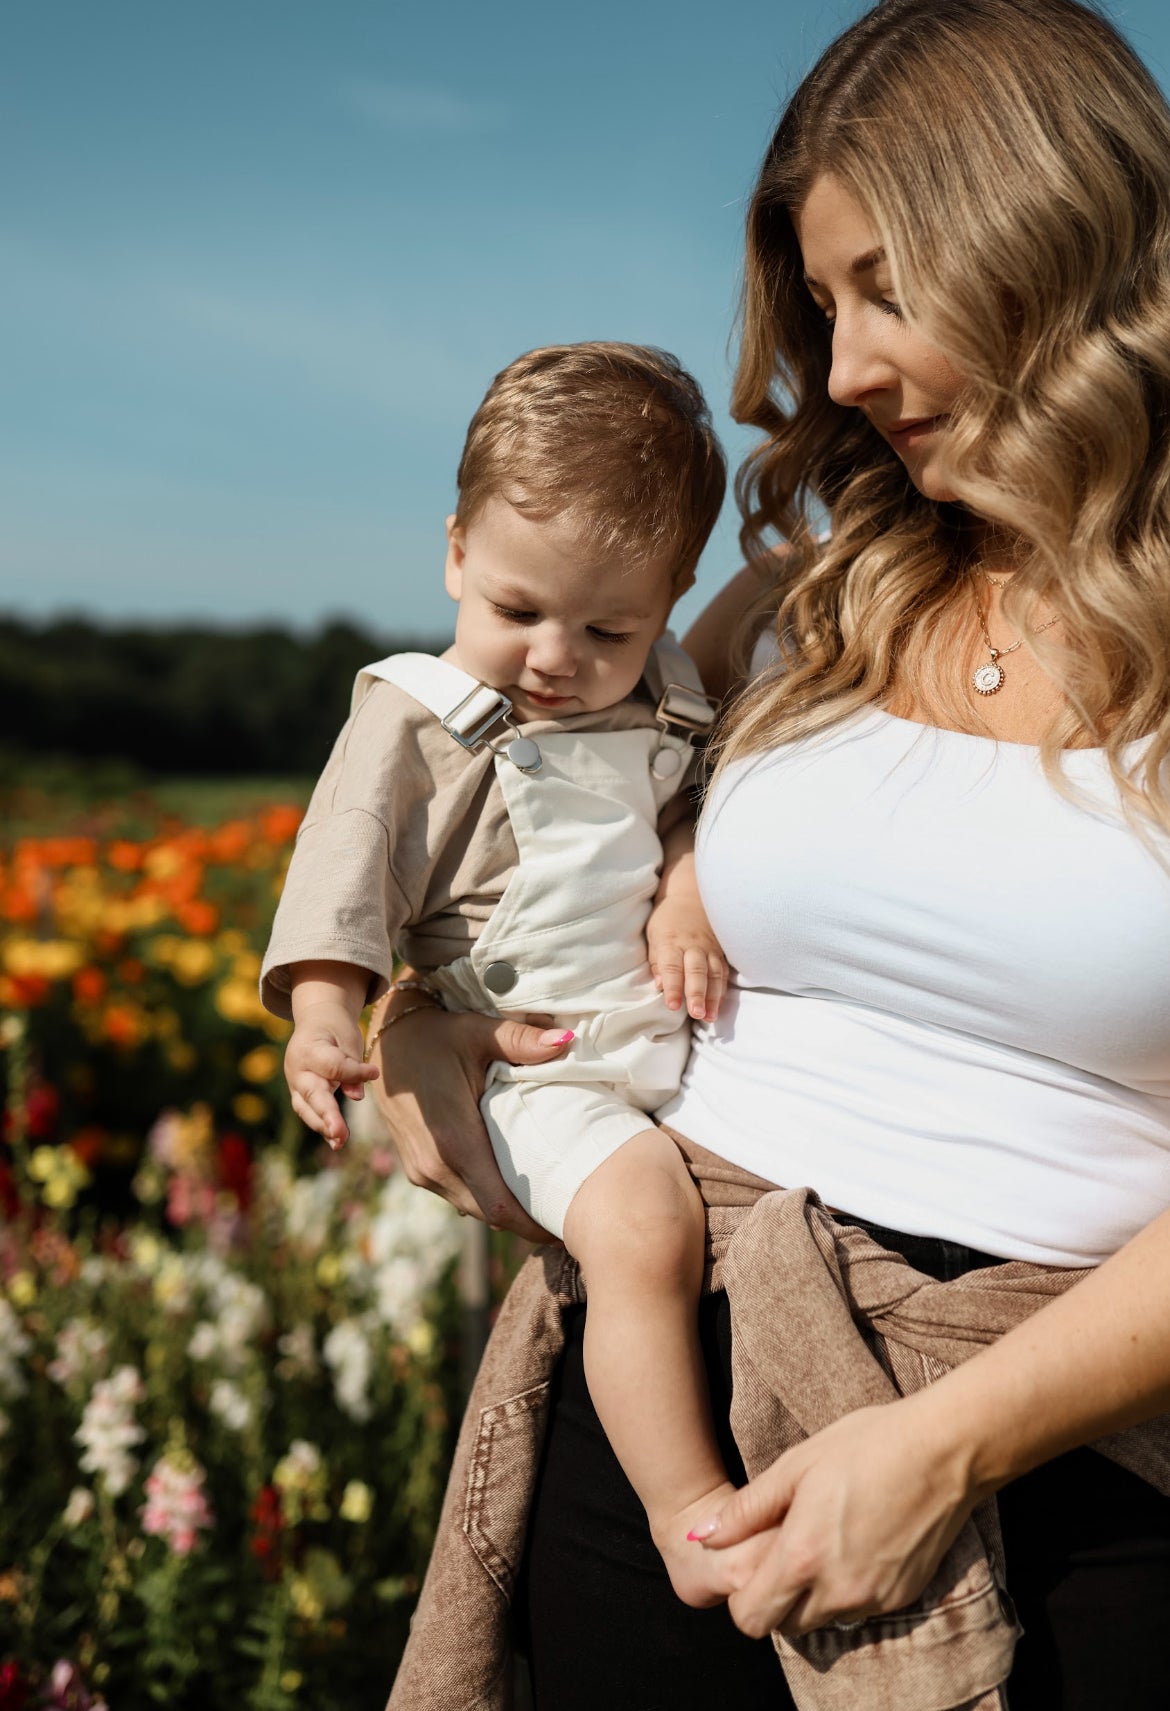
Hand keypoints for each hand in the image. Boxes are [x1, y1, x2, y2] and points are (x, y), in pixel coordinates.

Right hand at [284, 1005, 378, 1149]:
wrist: (315, 1022)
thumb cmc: (335, 1029)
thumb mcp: (348, 1039)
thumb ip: (352, 1066)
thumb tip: (357, 1097)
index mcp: (308, 1049)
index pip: (333, 1066)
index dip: (354, 1072)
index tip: (374, 1072)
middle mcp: (297, 1069)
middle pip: (312, 1094)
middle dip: (327, 1115)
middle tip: (341, 1133)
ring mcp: (295, 1084)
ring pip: (306, 1108)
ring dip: (324, 1126)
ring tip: (340, 1142)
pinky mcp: (300, 1095)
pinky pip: (309, 1113)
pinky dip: (323, 1127)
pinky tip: (337, 1142)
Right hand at [369, 1002, 569, 1238]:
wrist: (385, 1041)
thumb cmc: (435, 1035)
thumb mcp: (478, 1032)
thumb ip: (522, 1042)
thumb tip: (567, 1041)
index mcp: (454, 1141)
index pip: (501, 1207)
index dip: (534, 1224)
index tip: (569, 1225)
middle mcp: (434, 1167)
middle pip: (491, 1214)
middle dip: (528, 1220)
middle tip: (569, 1212)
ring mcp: (421, 1171)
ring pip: (473, 1206)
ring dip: (507, 1208)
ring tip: (547, 1199)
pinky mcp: (417, 1168)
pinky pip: (458, 1193)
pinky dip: (486, 1194)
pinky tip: (512, 1180)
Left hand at [647, 895, 727, 1020]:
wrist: (691, 897)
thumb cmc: (667, 920)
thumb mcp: (654, 935)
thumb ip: (656, 961)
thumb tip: (660, 985)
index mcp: (671, 942)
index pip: (672, 967)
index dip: (673, 987)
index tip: (672, 1006)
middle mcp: (693, 946)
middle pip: (696, 972)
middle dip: (697, 994)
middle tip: (696, 1014)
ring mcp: (709, 949)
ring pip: (714, 974)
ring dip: (713, 997)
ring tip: (710, 1016)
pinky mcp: (720, 952)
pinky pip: (723, 972)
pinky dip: (722, 990)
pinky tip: (719, 1005)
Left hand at [692, 1397, 977, 1637]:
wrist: (946, 1450)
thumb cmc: (868, 1445)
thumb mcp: (797, 1465)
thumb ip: (746, 1509)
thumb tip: (700, 1536)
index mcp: (803, 1558)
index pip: (750, 1618)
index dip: (742, 1594)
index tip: (752, 1559)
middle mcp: (838, 1592)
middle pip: (784, 1624)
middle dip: (776, 1596)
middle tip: (785, 1545)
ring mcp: (873, 1600)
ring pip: (822, 1619)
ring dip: (812, 1594)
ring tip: (823, 1538)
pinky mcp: (902, 1597)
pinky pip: (858, 1608)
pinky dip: (847, 1588)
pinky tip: (856, 1541)